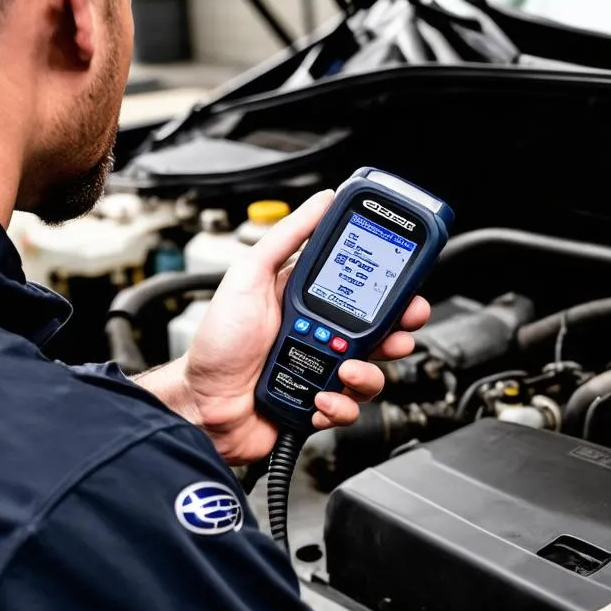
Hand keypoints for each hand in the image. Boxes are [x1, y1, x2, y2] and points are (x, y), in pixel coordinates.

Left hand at [181, 190, 430, 464]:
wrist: (202, 403)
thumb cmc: (218, 343)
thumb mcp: (249, 276)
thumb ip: (286, 237)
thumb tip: (321, 201)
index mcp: (311, 302)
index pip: (364, 291)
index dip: (392, 291)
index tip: (408, 290)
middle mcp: (323, 338)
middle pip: (381, 335)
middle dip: (397, 335)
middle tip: (398, 336)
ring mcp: (324, 374)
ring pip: (372, 375)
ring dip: (366, 375)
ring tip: (343, 370)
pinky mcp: (320, 407)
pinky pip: (350, 409)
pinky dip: (340, 407)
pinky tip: (319, 399)